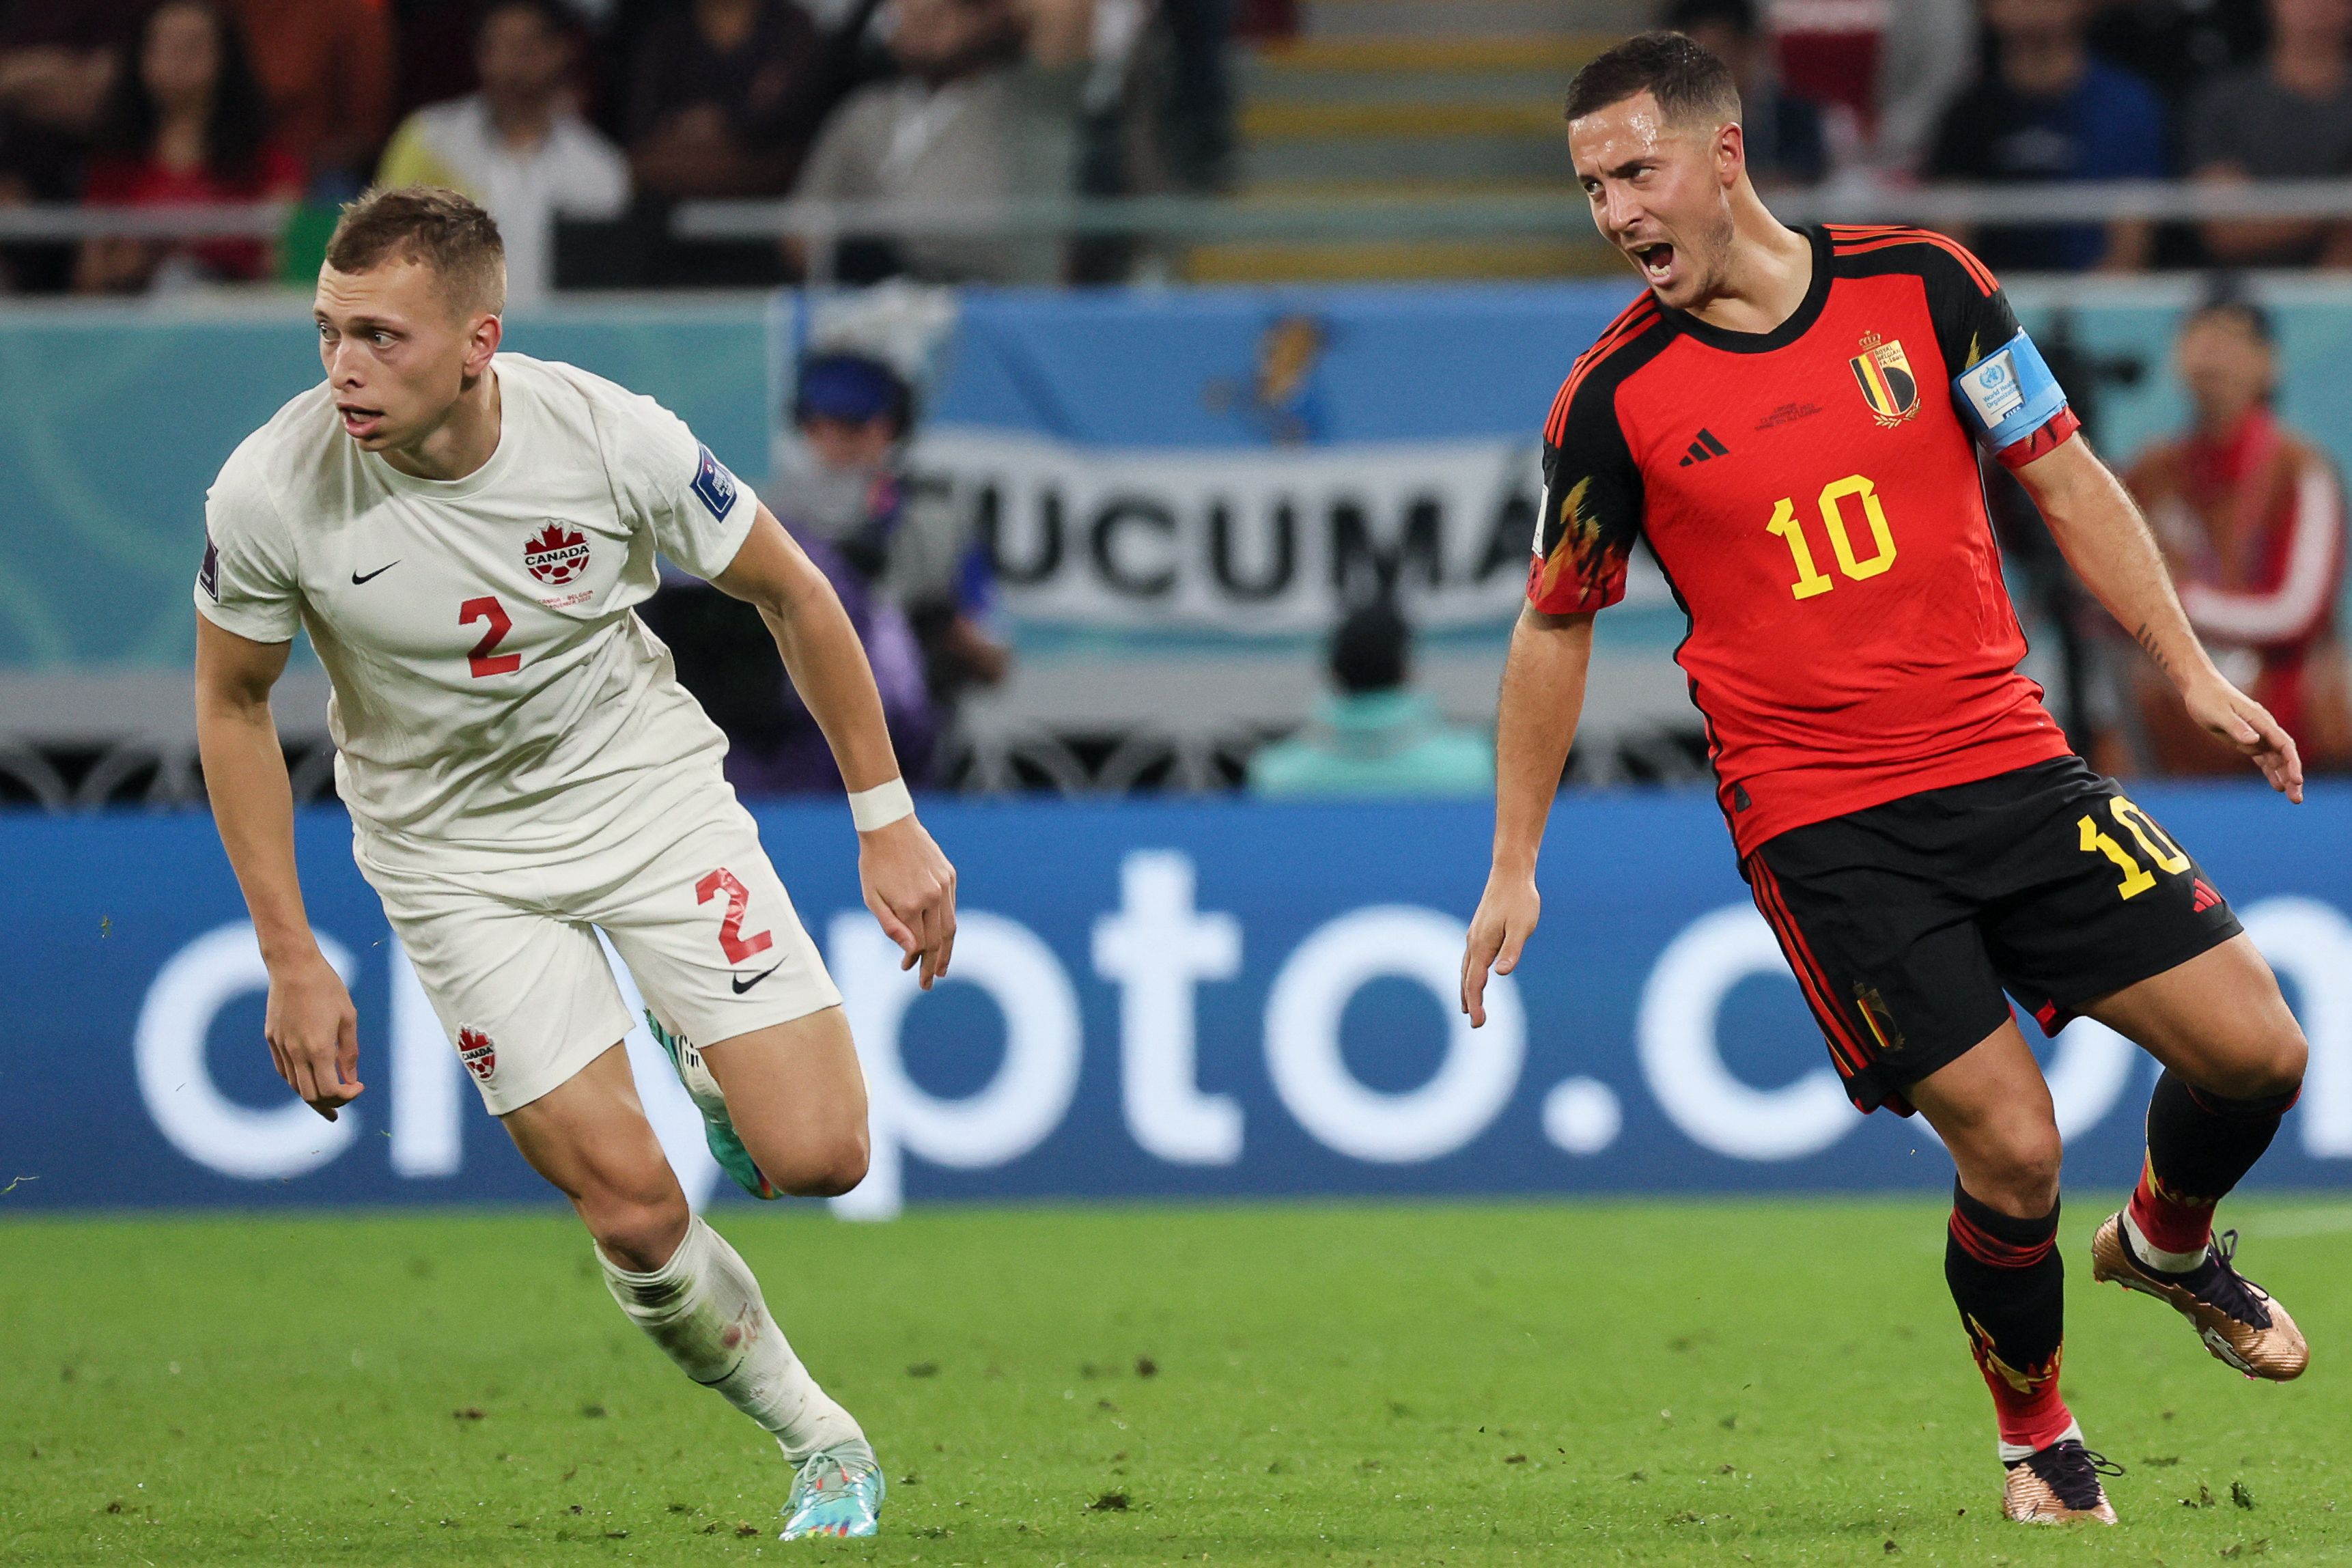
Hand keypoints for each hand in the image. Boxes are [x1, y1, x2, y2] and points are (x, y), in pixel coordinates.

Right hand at [264, 947, 361, 1120]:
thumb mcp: (348, 1018)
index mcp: (319, 1048)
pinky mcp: (271, 1039)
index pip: (329, 1090)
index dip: (346, 1096)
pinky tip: (309, 1079)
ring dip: (312, 1095)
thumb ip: (349, 1052)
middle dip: (329, 1104)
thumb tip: (351, 1079)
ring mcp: (281, 1046)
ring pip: (294, 1086)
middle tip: (343, 1103)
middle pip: (310, 1096)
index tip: (359, 1087)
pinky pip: (284, 1070)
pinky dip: (298, 1081)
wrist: (294, 966)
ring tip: (328, 1099)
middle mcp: (296, 1052)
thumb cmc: (327, 988)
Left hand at [859, 813, 957, 987]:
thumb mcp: (872, 897)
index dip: (914, 961)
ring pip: (951, 926)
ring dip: (947, 951)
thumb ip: (891, 926)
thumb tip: (911, 952)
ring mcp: (944, 886)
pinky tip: (942, 936)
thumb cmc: (874, 864)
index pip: (919, 944)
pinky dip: (948, 925)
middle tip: (929, 983)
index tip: (906, 969)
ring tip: (942, 968)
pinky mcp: (950, 876)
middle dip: (934, 965)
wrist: (890, 826)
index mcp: (910, 905)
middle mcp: (932, 897)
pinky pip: (951, 907)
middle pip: (939, 941)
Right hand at [1461, 864, 1540, 1027]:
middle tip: (1476, 1023)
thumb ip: (1512, 950)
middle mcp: (1474, 942)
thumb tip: (1500, 973)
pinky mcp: (1479, 930)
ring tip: (1468, 1006)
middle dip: (1470, 1001)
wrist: (1510, 872)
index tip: (1478, 1023)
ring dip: (1466, 989)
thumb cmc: (1520, 900)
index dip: (1476, 1003)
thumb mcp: (1521, 927)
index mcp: (1482, 945)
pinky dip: (1469, 974)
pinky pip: (1470, 959)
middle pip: (1466, 979)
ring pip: (1465, 969)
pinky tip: (1474, 975)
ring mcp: (1474, 936)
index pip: (1475, 981)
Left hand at [2183, 671, 2304, 802]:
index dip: (2292, 763)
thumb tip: (2254, 740)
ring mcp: (2256, 734)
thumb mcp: (2219, 713)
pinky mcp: (2246, 740)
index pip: (2284, 744)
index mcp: (2260, 721)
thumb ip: (2237, 727)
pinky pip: (2263, 758)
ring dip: (2285, 777)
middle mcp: (2263, 729)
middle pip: (2284, 755)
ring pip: (2276, 759)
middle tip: (2297, 799)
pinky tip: (2278, 786)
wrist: (2199, 688)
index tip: (2296, 780)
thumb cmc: (2207, 698)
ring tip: (2293, 798)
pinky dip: (2271, 771)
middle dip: (2292, 776)